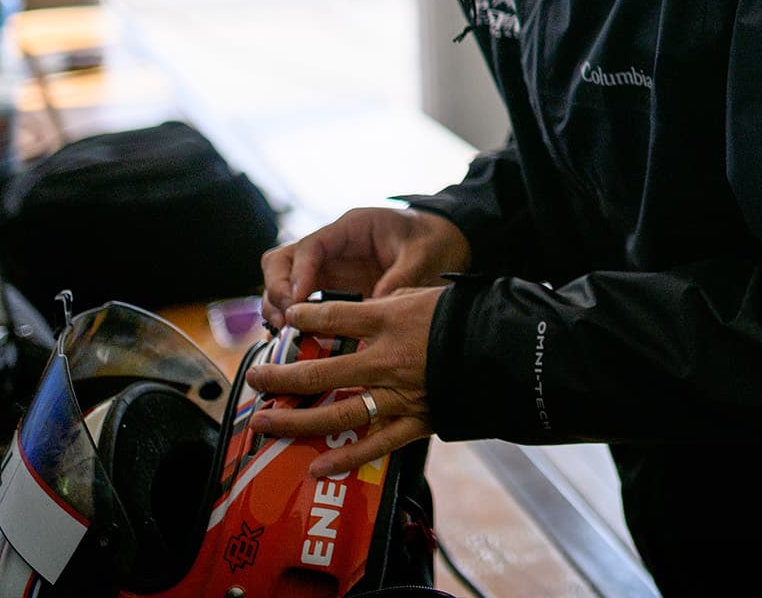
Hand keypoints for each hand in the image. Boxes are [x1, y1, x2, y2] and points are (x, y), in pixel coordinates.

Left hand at [243, 286, 445, 477]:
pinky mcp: (416, 420)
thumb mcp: (423, 294)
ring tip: (265, 423)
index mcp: (390, 321)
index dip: (305, 318)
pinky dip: (346, 459)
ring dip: (296, 421)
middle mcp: (387, 360)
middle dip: (281, 377)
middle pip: (321, 371)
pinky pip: (376, 444)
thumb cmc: (465, 317)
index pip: (333, 318)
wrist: (505, 348)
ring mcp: (400, 395)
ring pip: (337, 413)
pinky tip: (316, 467)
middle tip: (255, 378)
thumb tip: (358, 308)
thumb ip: (386, 304)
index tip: (289, 319)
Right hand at [260, 207, 470, 328]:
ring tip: (286, 334)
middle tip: (287, 320)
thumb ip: (400, 278)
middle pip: (282, 260)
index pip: (311, 246)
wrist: (444, 242)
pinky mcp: (333, 287)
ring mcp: (329, 267)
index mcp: (351, 228)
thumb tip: (373, 306)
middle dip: (277, 289)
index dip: (298, 274)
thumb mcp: (422, 256)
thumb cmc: (433, 241)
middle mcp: (332, 246)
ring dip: (279, 306)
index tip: (297, 301)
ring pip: (284, 281)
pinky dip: (294, 318)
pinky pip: (302, 301)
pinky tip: (296, 339)